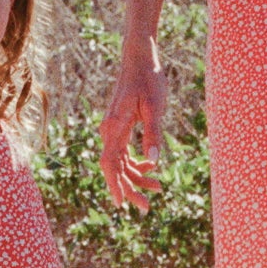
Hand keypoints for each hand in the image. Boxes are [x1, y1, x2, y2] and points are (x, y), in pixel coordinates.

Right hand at [100, 45, 167, 212]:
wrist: (140, 60)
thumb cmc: (148, 79)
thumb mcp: (155, 107)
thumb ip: (153, 134)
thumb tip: (154, 162)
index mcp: (114, 126)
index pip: (110, 162)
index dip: (114, 184)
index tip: (122, 204)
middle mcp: (109, 130)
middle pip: (114, 167)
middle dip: (129, 188)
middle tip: (147, 207)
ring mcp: (113, 130)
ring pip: (120, 163)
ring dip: (135, 178)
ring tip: (157, 188)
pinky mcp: (120, 128)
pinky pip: (124, 153)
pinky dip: (136, 164)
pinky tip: (151, 169)